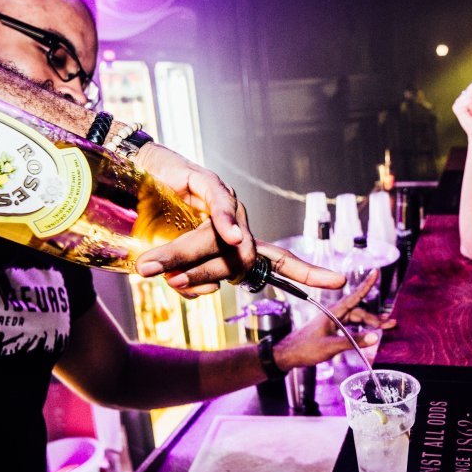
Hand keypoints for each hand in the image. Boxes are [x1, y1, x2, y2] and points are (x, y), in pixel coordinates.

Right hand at [132, 144, 344, 296]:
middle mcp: (239, 222)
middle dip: (202, 275)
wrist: (130, 179)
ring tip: (151, 267)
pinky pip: (221, 204)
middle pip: (239, 261)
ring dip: (185, 256)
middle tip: (168, 280)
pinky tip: (228, 234)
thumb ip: (193, 282)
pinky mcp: (206, 181)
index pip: (279, 261)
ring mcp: (226, 201)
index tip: (340, 280)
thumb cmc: (155, 223)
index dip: (309, 271)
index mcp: (237, 243)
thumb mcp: (175, 265)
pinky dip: (226, 221)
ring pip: (222, 240)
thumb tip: (210, 292)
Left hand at [274, 270, 395, 368]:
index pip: (354, 296)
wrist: (288, 355)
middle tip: (391, 324)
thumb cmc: (305, 349)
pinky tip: (369, 334)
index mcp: (333, 312)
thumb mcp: (331, 346)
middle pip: (359, 312)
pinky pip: (351, 327)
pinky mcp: (332, 330)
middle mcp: (334, 314)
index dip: (366, 285)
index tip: (376, 272)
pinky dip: (361, 330)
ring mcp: (333, 322)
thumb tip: (375, 337)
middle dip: (375, 318)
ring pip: (356, 319)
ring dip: (370, 324)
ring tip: (386, 327)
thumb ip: (353, 341)